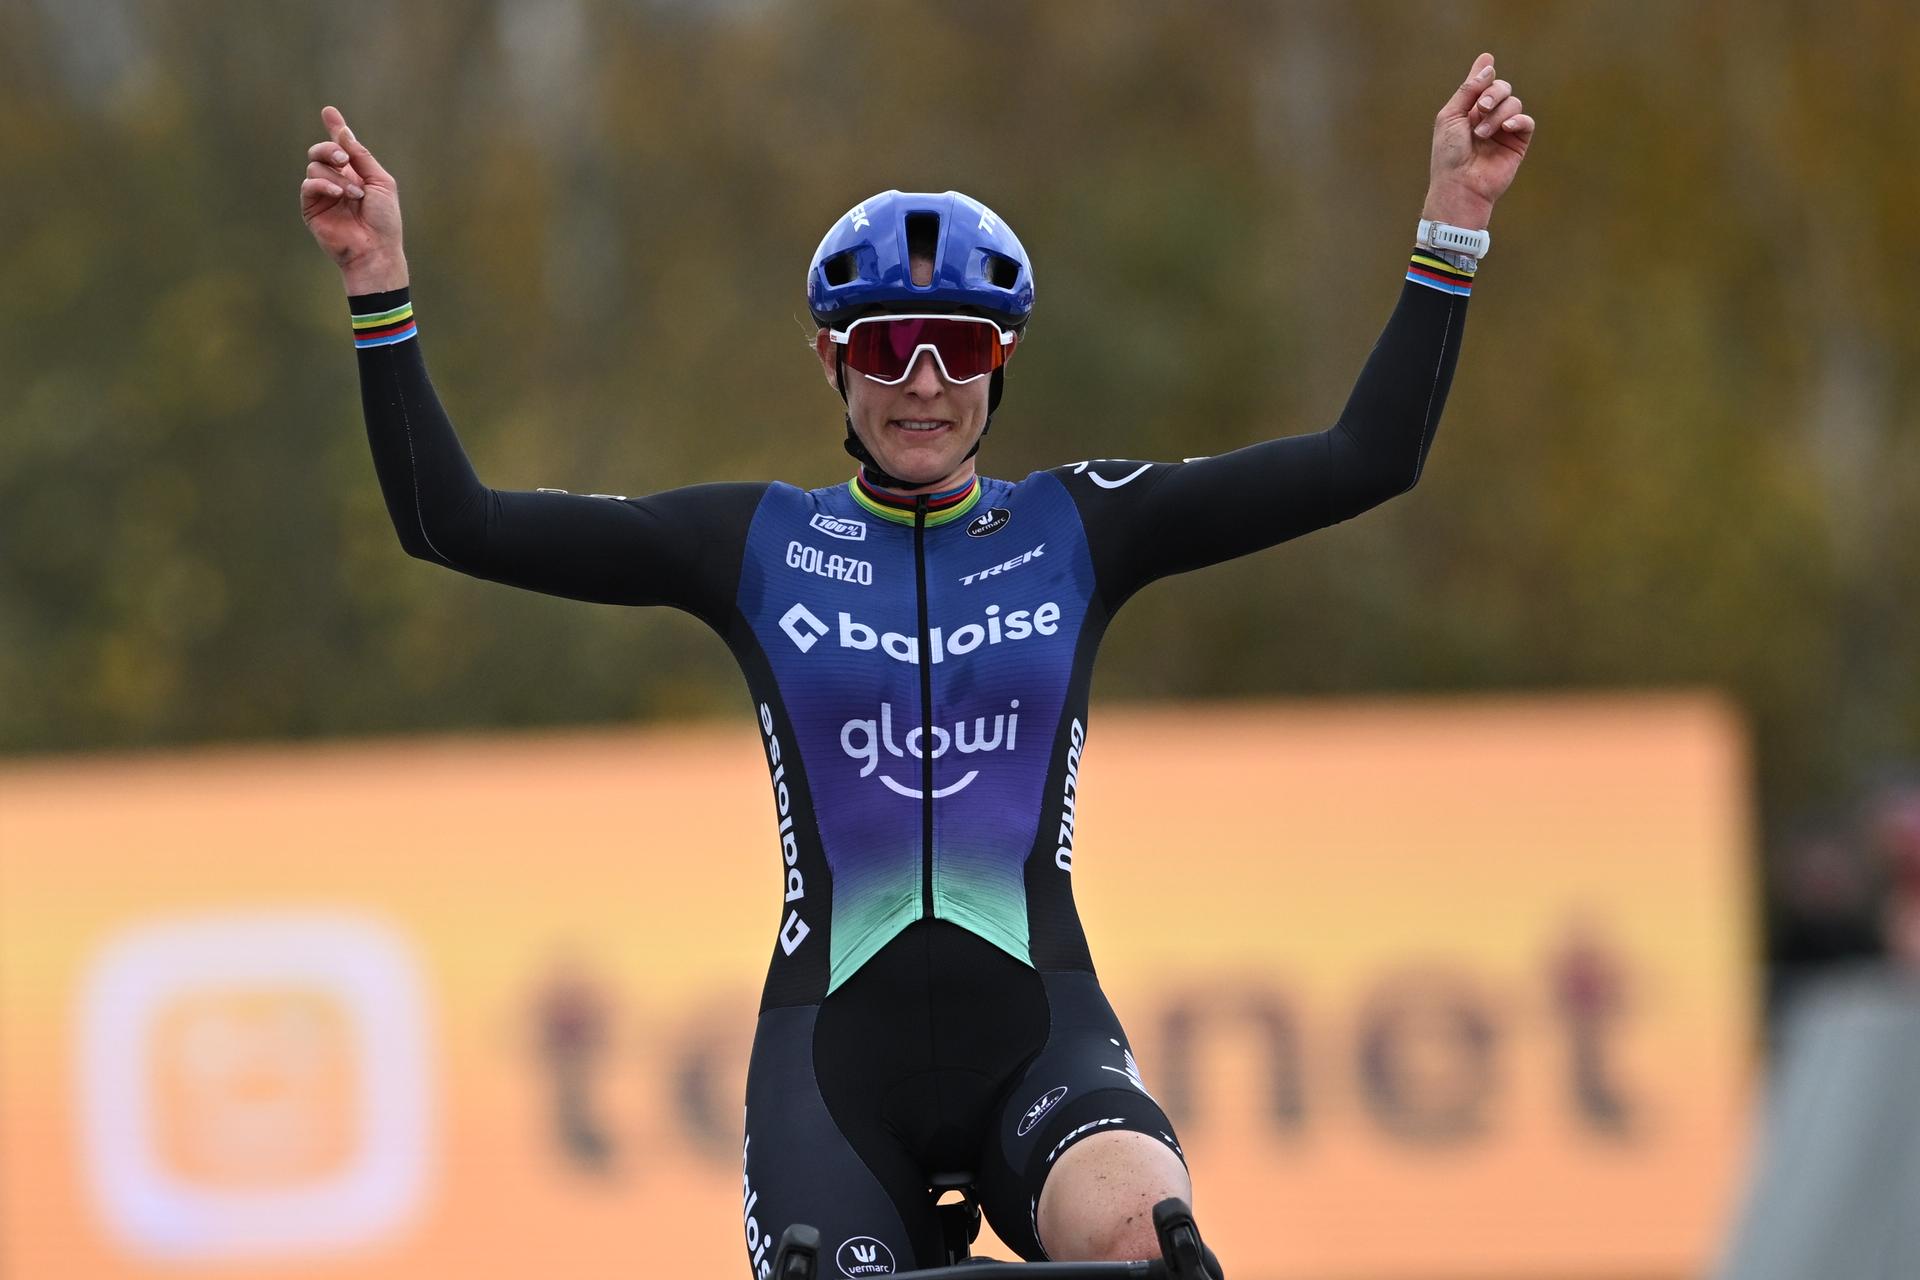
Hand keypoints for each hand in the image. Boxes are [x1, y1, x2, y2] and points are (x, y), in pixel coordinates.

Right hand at [300, 106, 408, 292]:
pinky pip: (308, 184)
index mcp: (356, 174)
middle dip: (331, 148)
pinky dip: (324, 184)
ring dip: (336, 176)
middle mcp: (337, 181)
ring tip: (354, 194)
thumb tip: (344, 132)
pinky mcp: (311, 208)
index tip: (329, 111)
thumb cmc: (384, 220)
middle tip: (344, 159)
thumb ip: (362, 157)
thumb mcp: (380, 182)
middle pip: (321, 151)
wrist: (376, 249)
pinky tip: (339, 194)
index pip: (341, 146)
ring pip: (314, 166)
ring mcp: (323, 194)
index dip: (335, 128)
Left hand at [1422, 53, 1535, 228]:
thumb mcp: (1450, 116)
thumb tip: (1488, 63)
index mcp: (1468, 111)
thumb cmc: (1449, 154)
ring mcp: (1503, 130)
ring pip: (1514, 103)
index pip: (1483, 84)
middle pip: (1503, 88)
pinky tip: (1506, 128)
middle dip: (1493, 93)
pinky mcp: (1517, 143)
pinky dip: (1518, 120)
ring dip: (1498, 114)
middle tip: (1481, 108)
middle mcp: (1487, 117)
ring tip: (1482, 134)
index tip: (1486, 62)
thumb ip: (1468, 89)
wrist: (1460, 184)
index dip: (1485, 74)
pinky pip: (1527, 122)